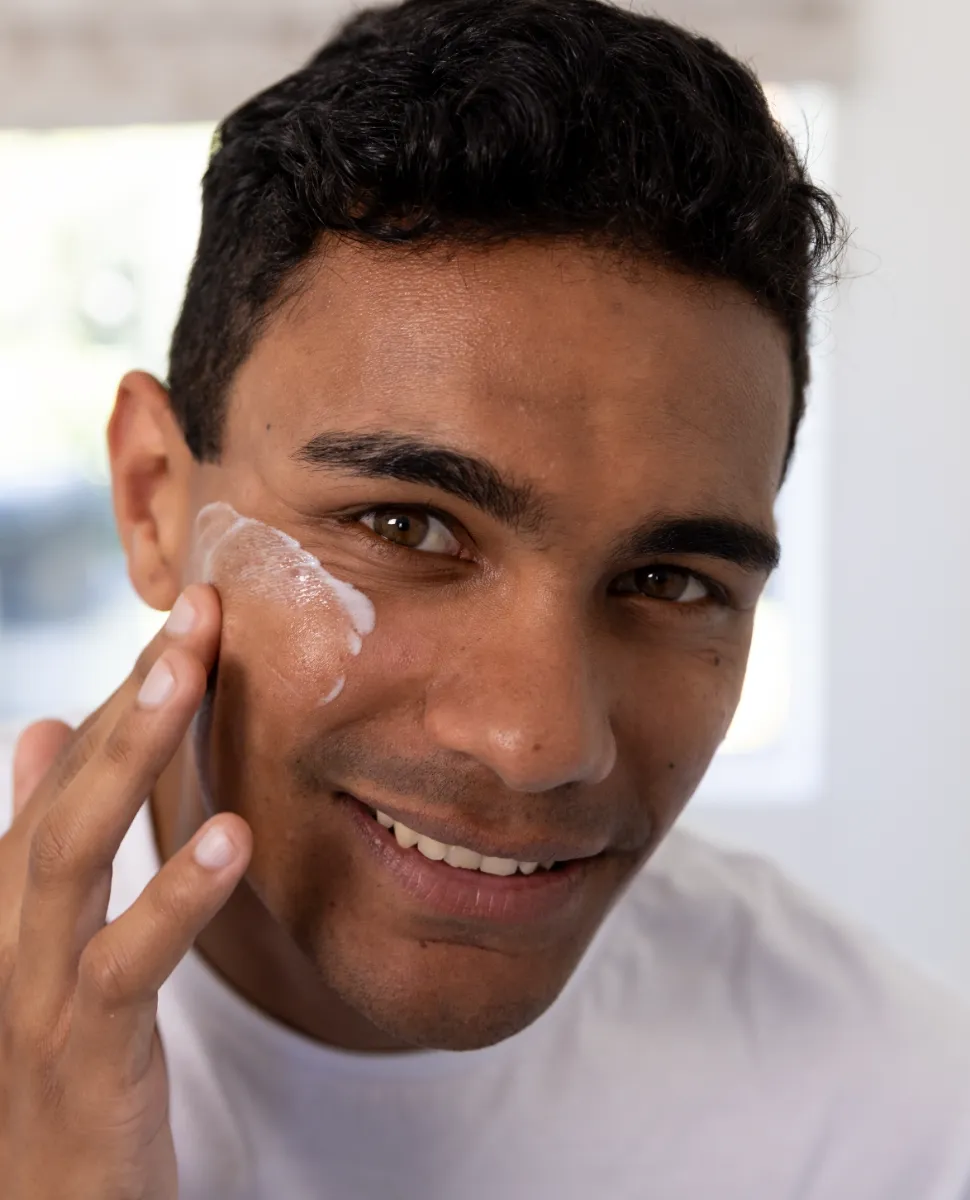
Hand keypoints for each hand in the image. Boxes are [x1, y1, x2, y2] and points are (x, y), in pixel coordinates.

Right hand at [0, 585, 251, 1199]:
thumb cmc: (50, 1059)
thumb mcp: (44, 937)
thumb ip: (41, 834)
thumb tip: (41, 729)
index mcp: (9, 894)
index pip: (69, 771)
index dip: (125, 691)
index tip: (187, 619)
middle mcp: (6, 928)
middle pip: (67, 789)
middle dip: (129, 696)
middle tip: (193, 614)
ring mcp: (31, 990)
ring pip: (72, 854)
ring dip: (129, 757)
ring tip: (188, 678)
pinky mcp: (79, 1053)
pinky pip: (124, 964)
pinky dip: (174, 897)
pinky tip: (232, 833)